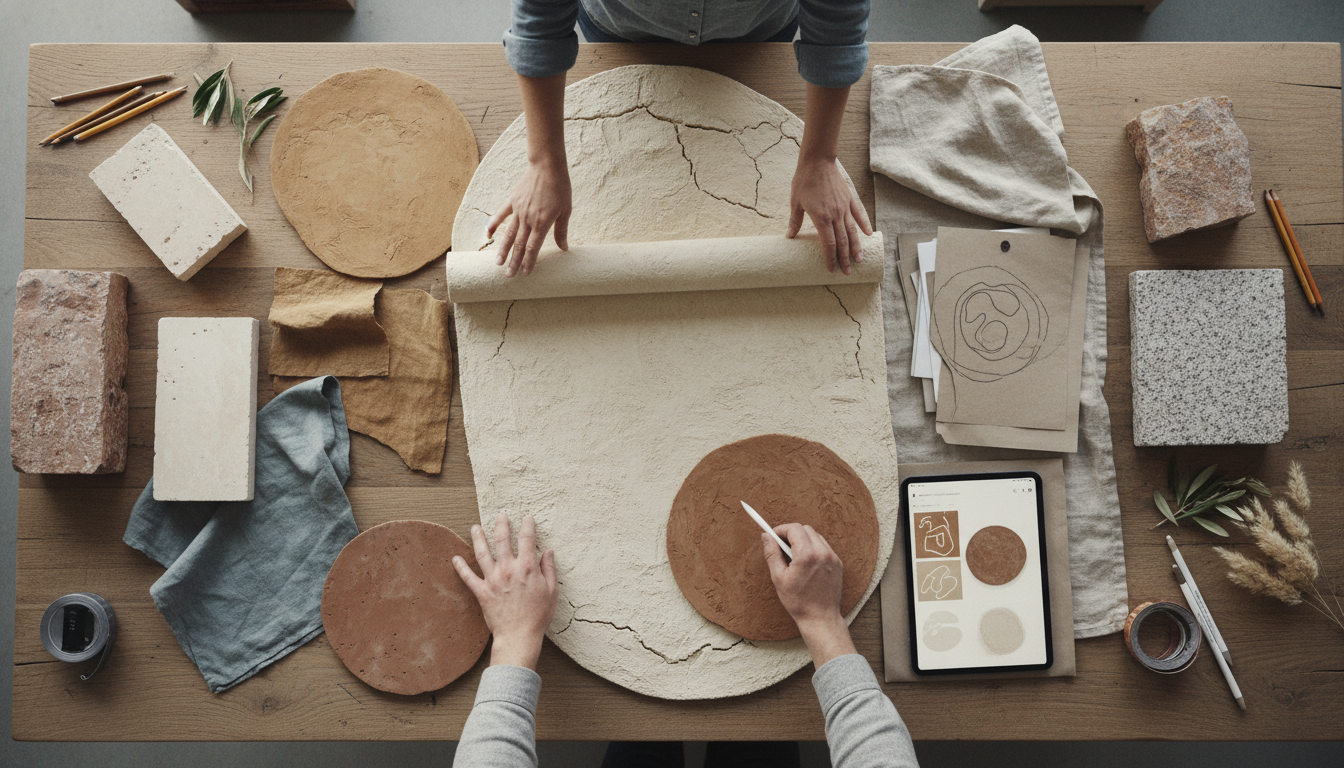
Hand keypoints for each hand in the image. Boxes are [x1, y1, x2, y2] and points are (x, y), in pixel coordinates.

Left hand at [453, 513, 557, 670]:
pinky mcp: (482, 592)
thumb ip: (549, 569)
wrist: (519, 635)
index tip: (527, 518)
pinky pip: (468, 577)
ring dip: (478, 538)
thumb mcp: (552, 591)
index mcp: (527, 567)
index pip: (527, 539)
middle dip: (501, 524)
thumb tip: (549, 551)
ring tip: (475, 527)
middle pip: (502, 539)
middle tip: (500, 515)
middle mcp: (508, 569)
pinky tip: (455, 558)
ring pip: (482, 553)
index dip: (528, 526)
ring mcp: (493, 579)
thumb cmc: (538, 615)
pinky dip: (460, 567)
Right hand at [487, 158, 571, 277]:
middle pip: (519, 245)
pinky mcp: (512, 201)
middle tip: (509, 276)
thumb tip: (564, 248)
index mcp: (542, 223)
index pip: (533, 248)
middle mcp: (528, 219)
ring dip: (503, 249)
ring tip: (497, 263)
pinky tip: (487, 235)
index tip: (525, 274)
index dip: (529, 262)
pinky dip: (493, 224)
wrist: (547, 166)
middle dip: (514, 261)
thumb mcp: (565, 211)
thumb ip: (561, 231)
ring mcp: (518, 210)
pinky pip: (500, 215)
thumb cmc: (560, 188)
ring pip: (509, 234)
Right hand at [763, 523, 857, 667]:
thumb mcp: (778, 578)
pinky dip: (813, 548)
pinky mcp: (838, 563)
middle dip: (791, 534)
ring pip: (815, 536)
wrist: (820, 618)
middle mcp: (822, 553)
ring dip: (803, 540)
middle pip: (805, 529)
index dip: (781, 529)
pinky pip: (824, 546)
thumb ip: (772, 554)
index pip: (793, 528)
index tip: (773, 535)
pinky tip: (806, 562)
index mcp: (807, 555)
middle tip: (781, 546)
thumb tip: (766, 536)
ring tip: (794, 556)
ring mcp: (832, 557)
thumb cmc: (798, 601)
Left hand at [786, 157, 873, 275]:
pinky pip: (859, 215)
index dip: (830, 258)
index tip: (831, 269)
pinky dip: (864, 225)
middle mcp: (835, 214)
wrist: (817, 160)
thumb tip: (789, 236)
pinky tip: (868, 235)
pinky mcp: (849, 199)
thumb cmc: (804, 180)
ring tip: (859, 260)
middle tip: (847, 272)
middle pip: (842, 242)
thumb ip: (795, 221)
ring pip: (853, 231)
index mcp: (821, 218)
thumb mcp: (795, 202)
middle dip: (845, 259)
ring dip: (856, 247)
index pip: (828, 243)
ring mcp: (844, 207)